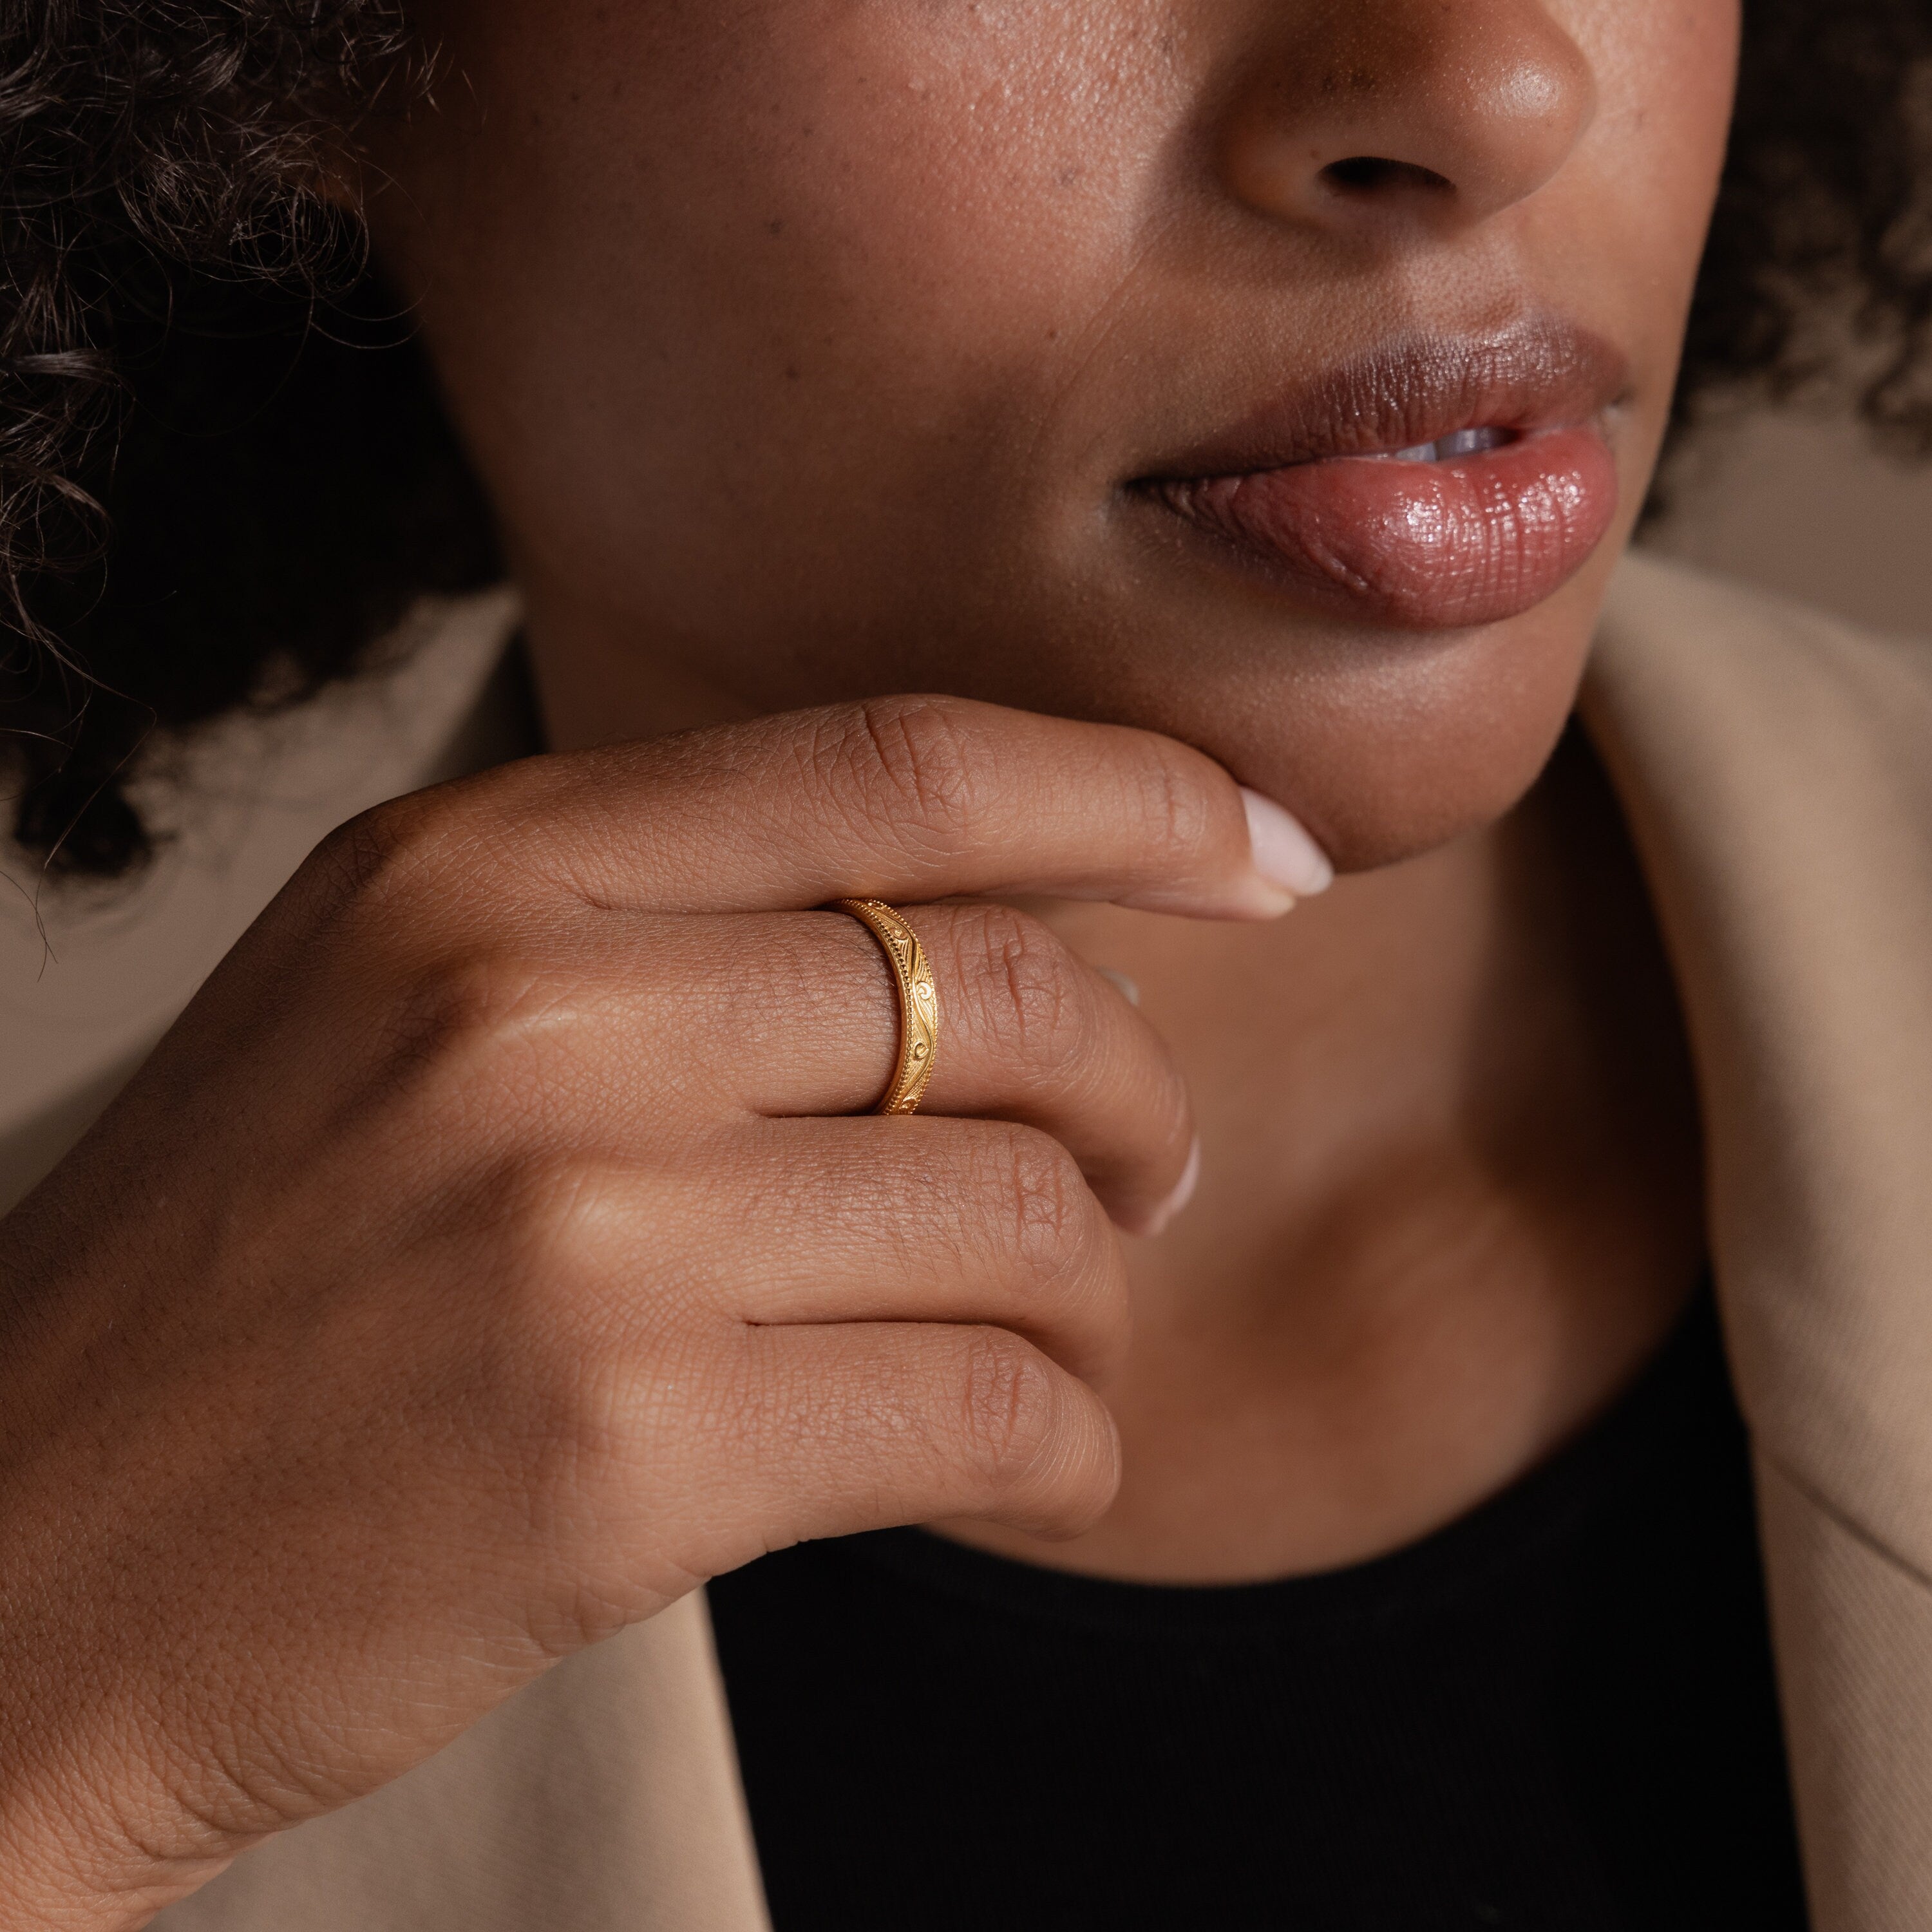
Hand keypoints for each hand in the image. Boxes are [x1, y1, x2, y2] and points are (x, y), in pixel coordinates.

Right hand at [0, 696, 1310, 1925]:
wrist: (10, 1576)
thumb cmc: (233, 1298)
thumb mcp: (399, 1019)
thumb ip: (658, 941)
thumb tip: (969, 937)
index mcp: (478, 869)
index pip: (898, 767)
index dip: (1129, 791)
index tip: (1265, 847)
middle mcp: (533, 1008)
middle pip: (1005, 992)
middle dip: (1136, 1090)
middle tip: (1146, 1168)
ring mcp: (580, 1229)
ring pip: (1026, 1214)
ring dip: (1097, 1286)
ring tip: (1062, 1329)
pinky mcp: (626, 1452)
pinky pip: (989, 1408)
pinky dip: (1068, 1440)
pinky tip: (1035, 1455)